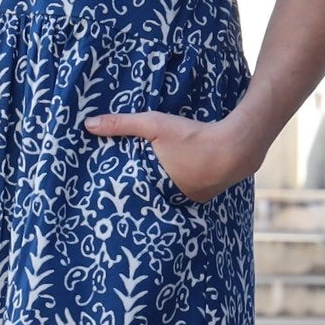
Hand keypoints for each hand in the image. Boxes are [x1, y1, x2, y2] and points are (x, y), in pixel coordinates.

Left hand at [83, 108, 243, 203]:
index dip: (119, 192)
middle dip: (138, 193)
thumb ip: (122, 124)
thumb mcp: (154, 125)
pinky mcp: (205, 197)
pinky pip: (185, 194)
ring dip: (160, 191)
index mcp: (155, 187)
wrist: (236, 146)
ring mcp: (191, 200)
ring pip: (167, 196)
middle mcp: (172, 200)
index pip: (129, 194)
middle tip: (121, 190)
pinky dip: (178, 188)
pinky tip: (177, 179)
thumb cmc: (192, 136)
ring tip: (147, 184)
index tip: (103, 193)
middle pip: (149, 197)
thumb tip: (87, 124)